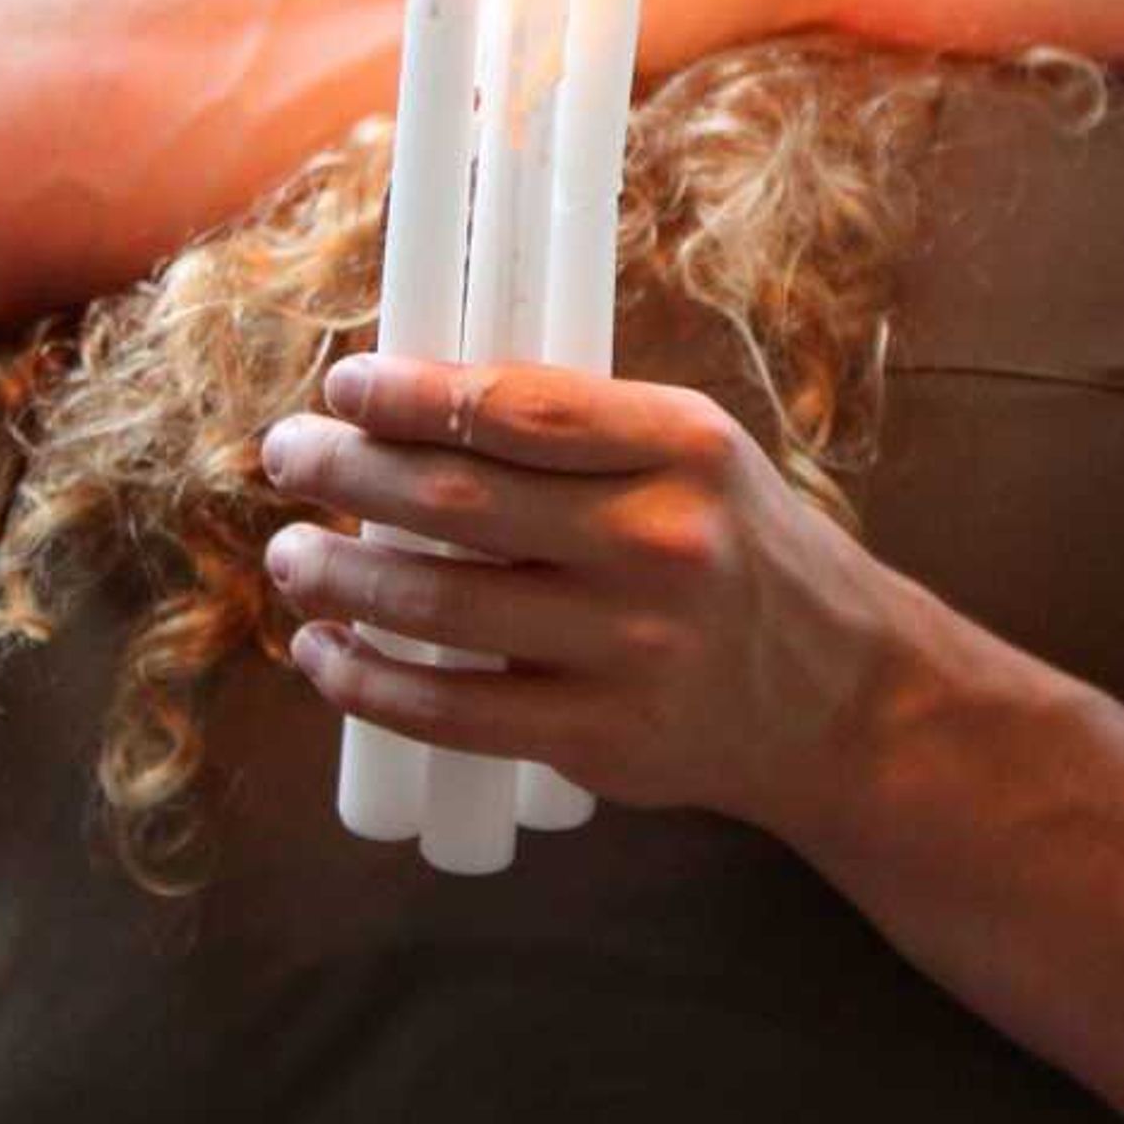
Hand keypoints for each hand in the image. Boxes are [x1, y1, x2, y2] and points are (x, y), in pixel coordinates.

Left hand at [257, 353, 924, 829]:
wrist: (838, 698)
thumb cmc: (737, 551)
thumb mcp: (696, 455)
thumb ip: (578, 429)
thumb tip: (408, 405)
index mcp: (684, 447)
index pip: (517, 407)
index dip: (409, 394)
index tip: (343, 385)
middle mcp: (661, 543)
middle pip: (457, 499)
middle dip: (345, 470)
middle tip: (285, 455)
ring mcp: (630, 649)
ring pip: (437, 604)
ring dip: (336, 574)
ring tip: (288, 554)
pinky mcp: (600, 738)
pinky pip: (450, 710)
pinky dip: (366, 680)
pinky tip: (322, 650)